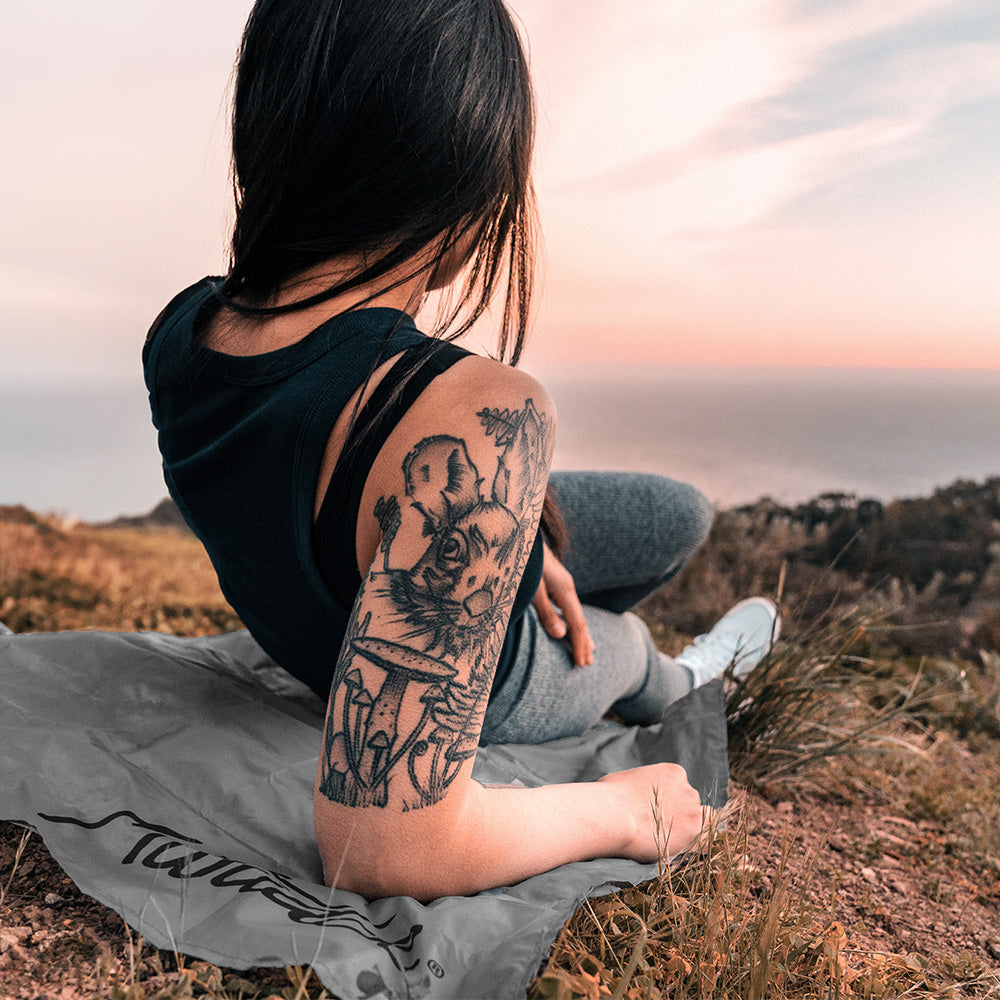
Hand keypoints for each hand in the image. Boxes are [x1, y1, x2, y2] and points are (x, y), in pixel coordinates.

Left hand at [532, 542, 594, 665]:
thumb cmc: (524, 562)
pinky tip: (569, 624)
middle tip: (587, 664)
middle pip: (579, 619)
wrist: (521, 535)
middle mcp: (567, 587)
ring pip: (575, 613)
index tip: (581, 664)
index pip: (577, 623)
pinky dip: (572, 621)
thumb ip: (546, 611)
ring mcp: (562, 583)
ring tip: (588, 648)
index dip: (579, 644)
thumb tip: (562, 635)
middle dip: (584, 642)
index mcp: (565, 590)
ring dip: (580, 633)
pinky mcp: (555, 581)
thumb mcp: (532, 588)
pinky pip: (568, 607)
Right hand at [598, 763, 708, 862]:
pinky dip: (696, 846)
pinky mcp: (693, 832)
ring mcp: (693, 811)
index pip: (680, 788)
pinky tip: (681, 850)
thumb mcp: (628, 779)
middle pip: (690, 805)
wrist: (612, 815)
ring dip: (685, 831)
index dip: (669, 801)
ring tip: (665, 840)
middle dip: (678, 815)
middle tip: (659, 827)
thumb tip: (634, 792)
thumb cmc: (610, 795)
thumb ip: (642, 785)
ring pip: (699, 823)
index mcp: (674, 773)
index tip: (657, 812)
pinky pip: (705, 842)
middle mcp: (688, 789)